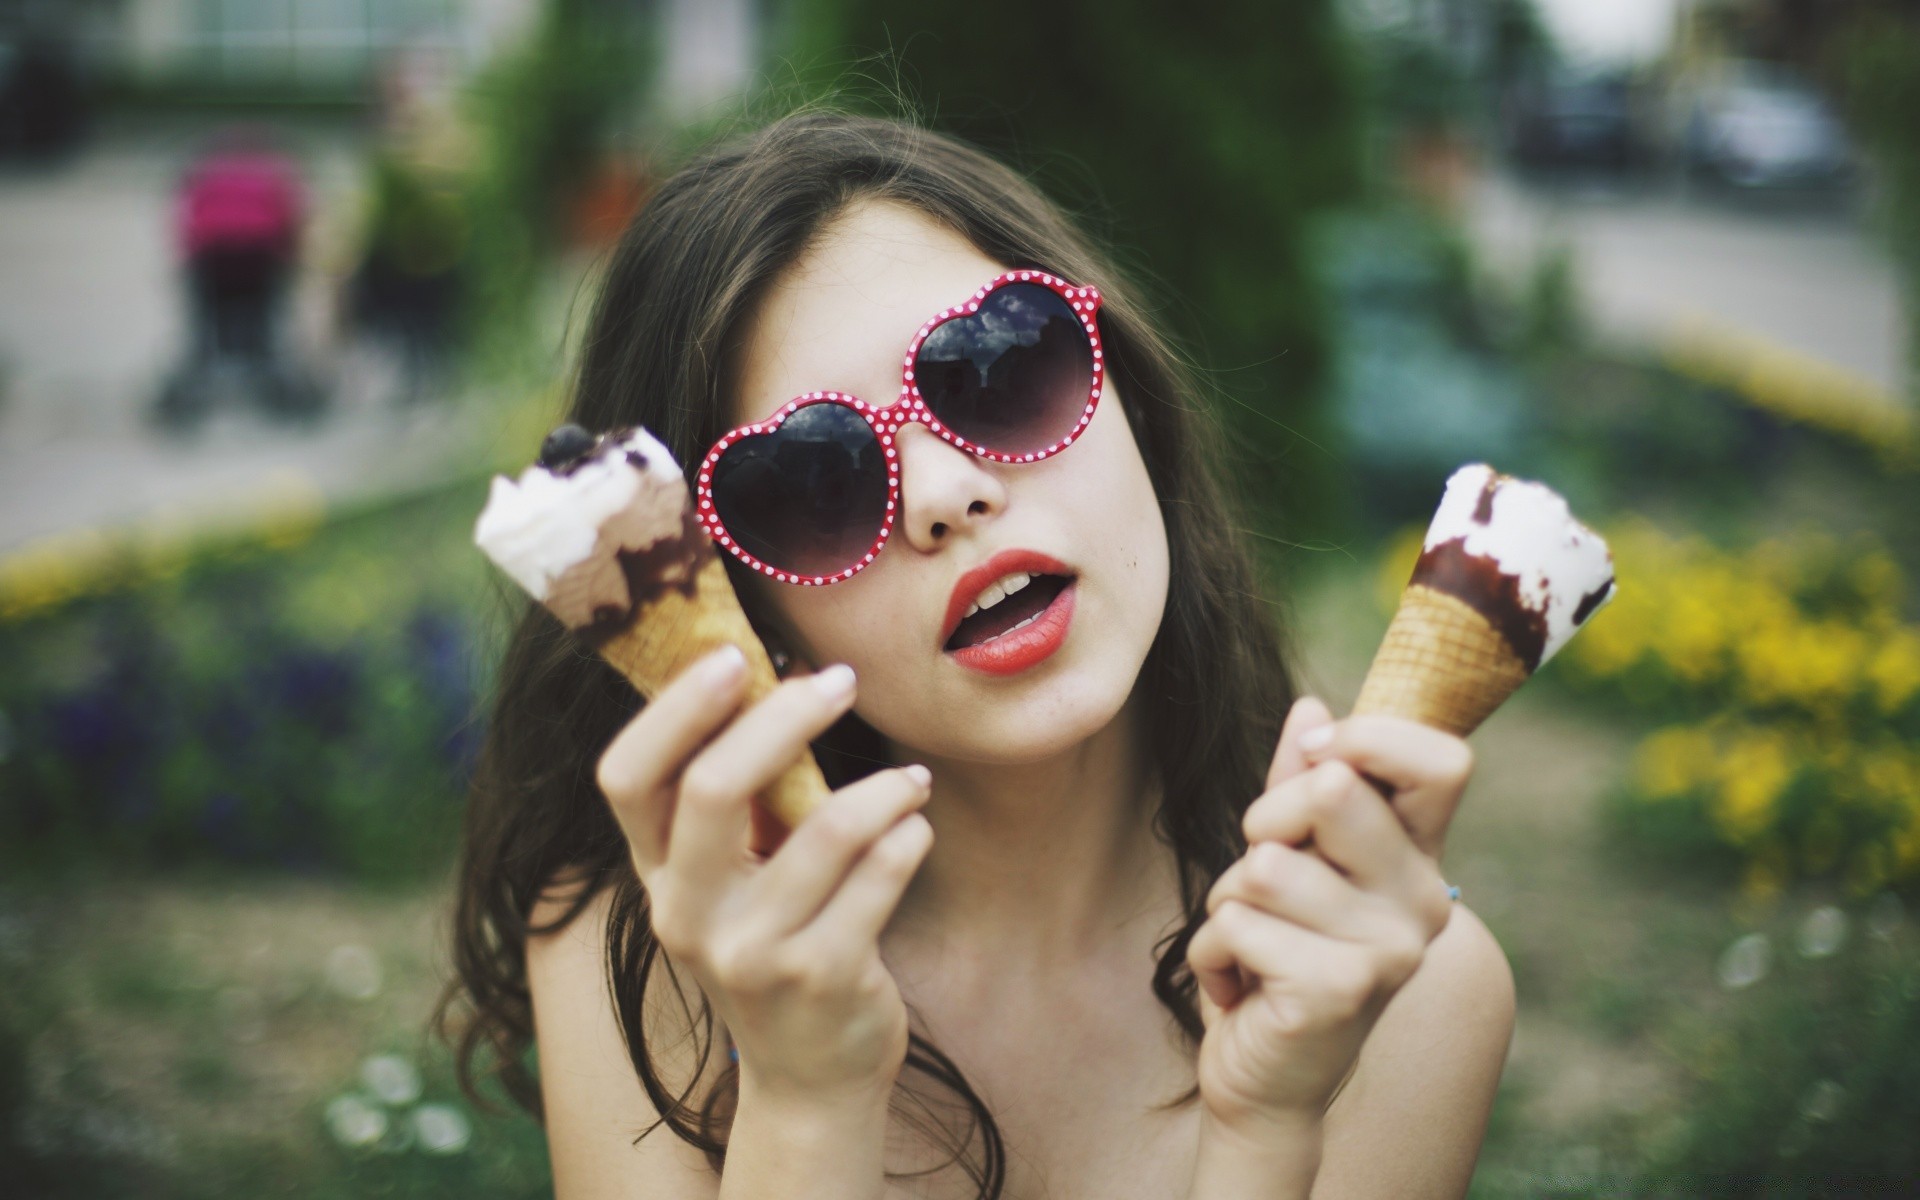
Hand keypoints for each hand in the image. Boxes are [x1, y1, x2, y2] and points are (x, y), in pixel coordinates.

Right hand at [594, 646, 933, 1105]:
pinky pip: (880, 876)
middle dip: (784, 718)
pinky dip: (908, 835)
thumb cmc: (778, 944)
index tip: (734, 656)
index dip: (673, 710)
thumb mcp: (732, 880)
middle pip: (713, 788)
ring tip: (912, 779)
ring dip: (882, 788)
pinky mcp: (822, 979)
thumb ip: (737, 798)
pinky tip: (915, 829)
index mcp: (656, 874)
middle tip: (842, 681)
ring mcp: (752, 953)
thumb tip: (774, 672)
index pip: (625, 777)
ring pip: (824, 830)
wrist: (810, 1075)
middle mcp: (686, 914)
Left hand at [1186, 697, 1454, 1134]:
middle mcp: (1423, 900)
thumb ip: (1300, 784)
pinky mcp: (1339, 991)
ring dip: (1227, 902)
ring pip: (1264, 866)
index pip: (1443, 762)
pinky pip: (1237, 923)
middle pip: (1331, 791)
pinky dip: (1212, 953)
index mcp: (1419, 858)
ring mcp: (1389, 949)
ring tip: (1252, 944)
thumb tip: (1310, 708)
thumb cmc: (1275, 956)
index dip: (1370, 738)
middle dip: (1263, 824)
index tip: (1315, 759)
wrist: (1267, 1081)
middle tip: (1262, 880)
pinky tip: (1241, 988)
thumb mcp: (1287, 859)